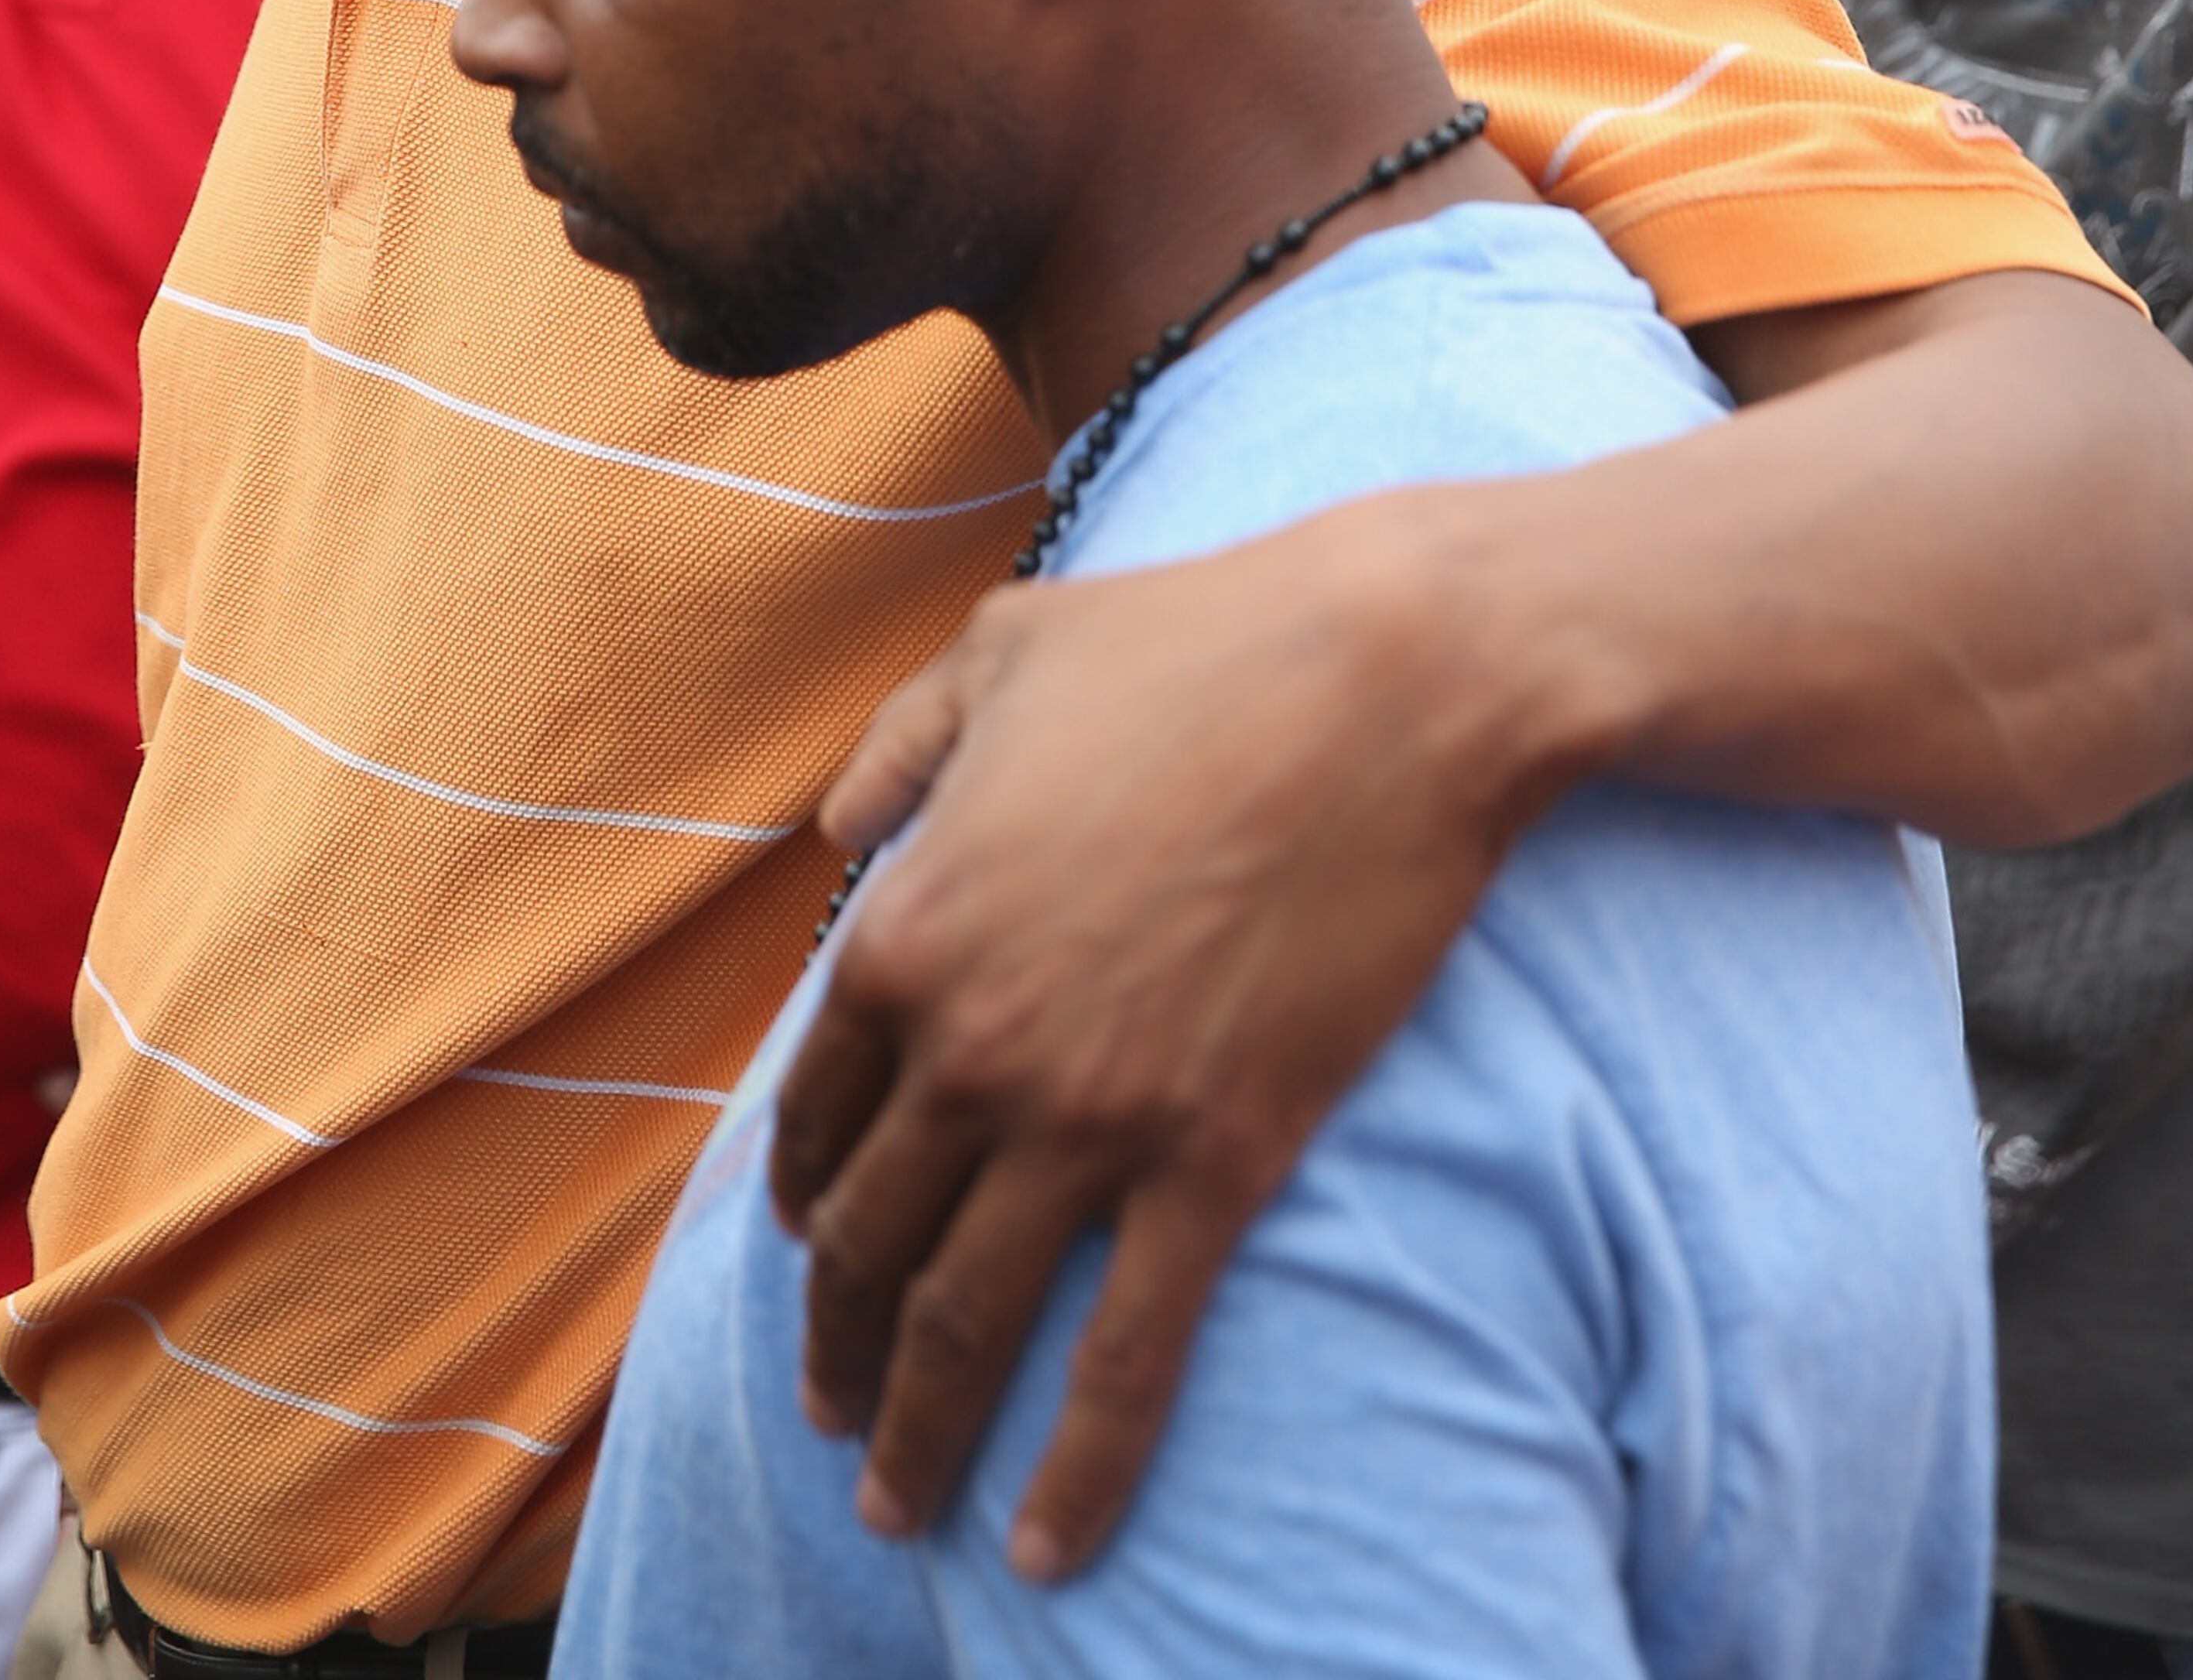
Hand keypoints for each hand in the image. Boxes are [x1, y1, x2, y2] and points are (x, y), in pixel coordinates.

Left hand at [767, 483, 1546, 1577]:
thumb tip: (836, 829)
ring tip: (901, 1509)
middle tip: (833, 1416)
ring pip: (969, 1321)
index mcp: (911, 928)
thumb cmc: (1197, 645)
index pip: (819, 1109)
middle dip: (839, 1344)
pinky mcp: (1217, 1160)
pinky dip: (1081, 1468)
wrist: (1388, 680)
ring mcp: (1093, 1116)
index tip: (809, 1255)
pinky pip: (1128, 1354)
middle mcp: (975, 1045)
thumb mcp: (1002, 649)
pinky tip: (1046, 1547)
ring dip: (922, 1432)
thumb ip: (899, 742)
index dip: (804, 1198)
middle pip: (874, 1237)